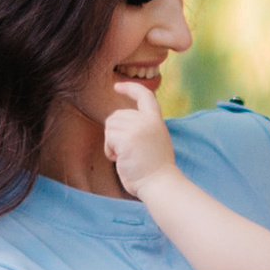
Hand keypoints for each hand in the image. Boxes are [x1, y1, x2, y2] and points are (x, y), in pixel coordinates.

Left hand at [101, 77, 175, 193]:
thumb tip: (119, 121)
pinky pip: (109, 138)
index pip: (145, 95)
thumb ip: (143, 127)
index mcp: (156, 120)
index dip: (130, 88)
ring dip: (111, 143)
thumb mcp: (154, 139)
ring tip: (125, 156)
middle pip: (117, 115)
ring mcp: (138, 129)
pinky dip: (110, 150)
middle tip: (127, 151)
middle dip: (115, 132)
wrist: (160, 183)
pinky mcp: (128, 139)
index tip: (117, 86)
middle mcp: (147, 121)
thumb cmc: (154, 168)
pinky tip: (120, 159)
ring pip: (110, 126)